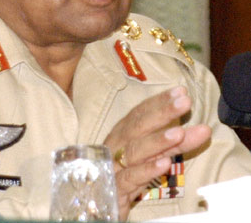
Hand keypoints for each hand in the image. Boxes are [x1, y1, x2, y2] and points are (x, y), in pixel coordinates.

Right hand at [103, 86, 211, 219]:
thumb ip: (172, 144)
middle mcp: (116, 145)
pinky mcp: (116, 190)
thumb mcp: (151, 157)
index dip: (160, 101)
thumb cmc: (127, 175)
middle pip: (138, 126)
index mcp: (123, 134)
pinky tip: (165, 164)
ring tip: (179, 133)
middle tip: (185, 102)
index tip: (181, 92)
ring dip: (157, 140)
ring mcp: (114, 166)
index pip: (141, 112)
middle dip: (162, 112)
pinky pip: (131, 178)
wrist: (98, 206)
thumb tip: (200, 128)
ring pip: (135, 151)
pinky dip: (147, 170)